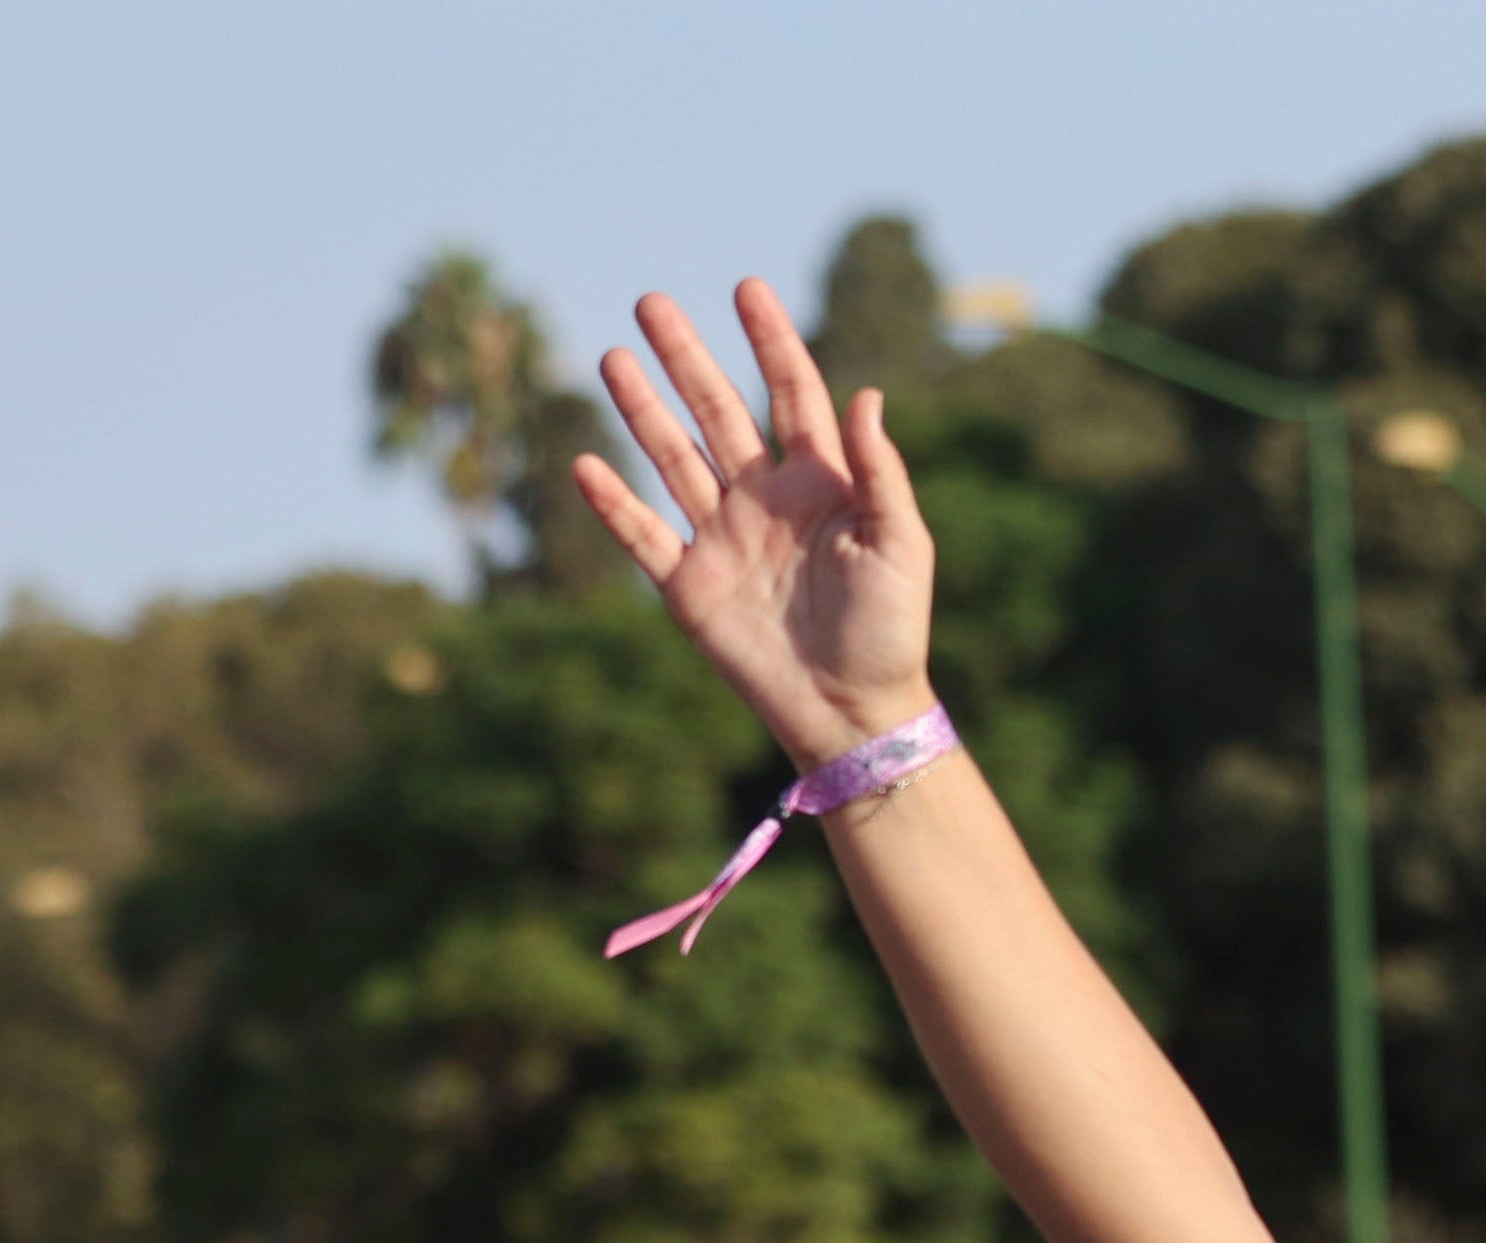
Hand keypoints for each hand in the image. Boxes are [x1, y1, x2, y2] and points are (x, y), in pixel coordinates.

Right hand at [576, 281, 939, 769]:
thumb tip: (866, 394)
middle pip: (718, 411)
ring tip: (613, 357)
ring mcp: (723, 537)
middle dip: (687, 358)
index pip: (792, 394)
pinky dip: (613, 503)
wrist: (853, 711)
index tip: (748, 289)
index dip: (771, 341)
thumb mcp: (900, 545)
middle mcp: (765, 499)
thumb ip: (881, 473)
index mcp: (822, 483)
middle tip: (653, 303)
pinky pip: (642, 534)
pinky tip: (585, 462)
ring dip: (642, 409)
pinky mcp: (689, 585)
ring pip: (673, 457)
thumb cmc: (890, 630)